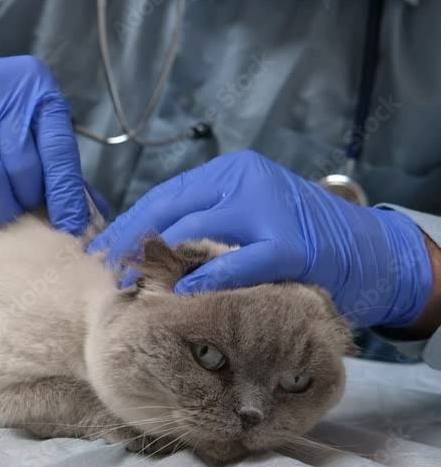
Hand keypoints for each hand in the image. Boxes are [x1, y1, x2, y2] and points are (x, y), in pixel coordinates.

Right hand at [0, 54, 94, 234]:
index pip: (57, 147)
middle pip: (20, 165)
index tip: (70, 227)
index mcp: (35, 86)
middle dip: (26, 203)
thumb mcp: (31, 121)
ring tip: (0, 221)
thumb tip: (92, 215)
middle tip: (26, 218)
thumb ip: (59, 164)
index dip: (66, 193)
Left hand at [89, 151, 432, 327]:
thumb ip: (202, 222)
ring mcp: (267, 207)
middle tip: (109, 276)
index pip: (162, 197)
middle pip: (169, 212)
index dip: (126, 226)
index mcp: (228, 172)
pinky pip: (236, 262)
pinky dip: (206, 279)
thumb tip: (138, 249)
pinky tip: (182, 294)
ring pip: (195, 233)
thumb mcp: (245, 216)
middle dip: (132, 247)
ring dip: (159, 264)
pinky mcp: (289, 243)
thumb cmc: (295, 238)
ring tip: (134, 287)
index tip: (99, 252)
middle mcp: (244, 179)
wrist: (367, 251)